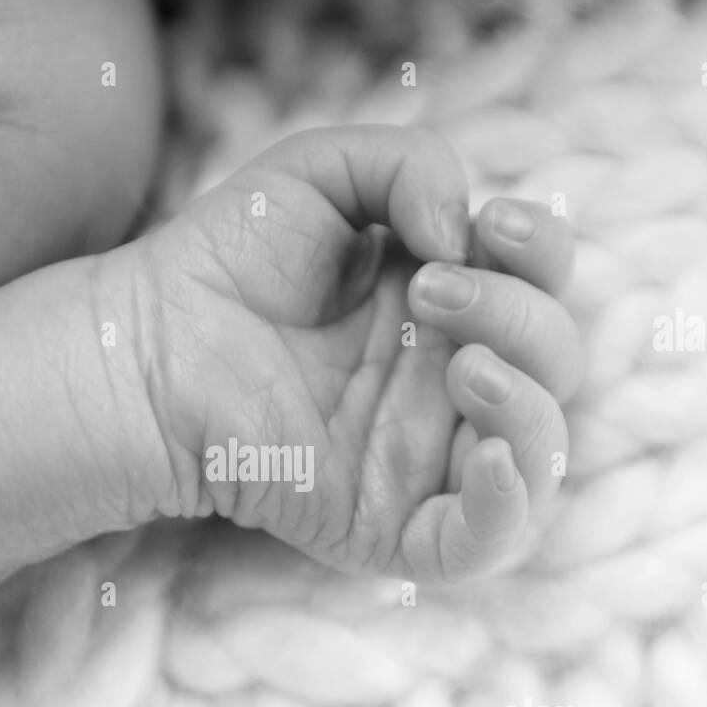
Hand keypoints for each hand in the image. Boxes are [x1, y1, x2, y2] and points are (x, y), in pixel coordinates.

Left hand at [133, 124, 580, 579]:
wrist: (152, 345)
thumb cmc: (226, 260)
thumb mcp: (320, 172)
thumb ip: (412, 164)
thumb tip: (464, 233)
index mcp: (447, 306)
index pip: (543, 286)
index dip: (544, 252)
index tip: (490, 222)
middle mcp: (449, 382)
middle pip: (554, 360)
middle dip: (514, 313)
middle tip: (426, 290)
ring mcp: (427, 459)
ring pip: (541, 452)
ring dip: (527, 400)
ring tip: (460, 362)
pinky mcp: (392, 526)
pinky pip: (484, 542)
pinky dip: (508, 506)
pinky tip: (486, 458)